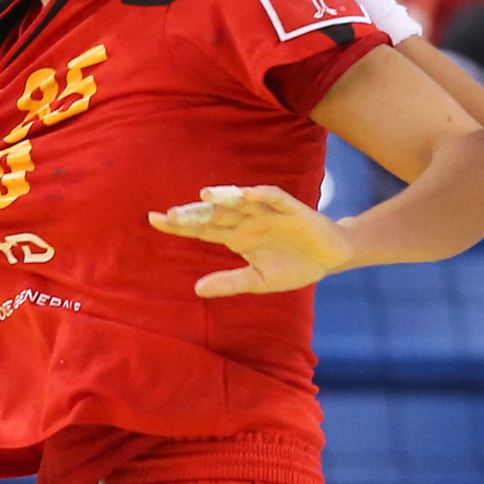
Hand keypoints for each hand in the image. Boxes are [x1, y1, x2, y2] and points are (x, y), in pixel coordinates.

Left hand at [147, 183, 353, 295]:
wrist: (329, 258)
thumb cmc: (293, 267)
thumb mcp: (258, 281)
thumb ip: (229, 282)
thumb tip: (196, 289)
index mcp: (237, 237)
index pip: (202, 228)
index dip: (180, 225)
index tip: (154, 220)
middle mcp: (248, 221)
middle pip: (215, 214)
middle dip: (194, 213)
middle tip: (169, 214)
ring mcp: (268, 213)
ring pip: (241, 202)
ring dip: (224, 198)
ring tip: (204, 196)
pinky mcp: (292, 210)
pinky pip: (275, 198)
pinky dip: (262, 195)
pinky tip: (248, 195)